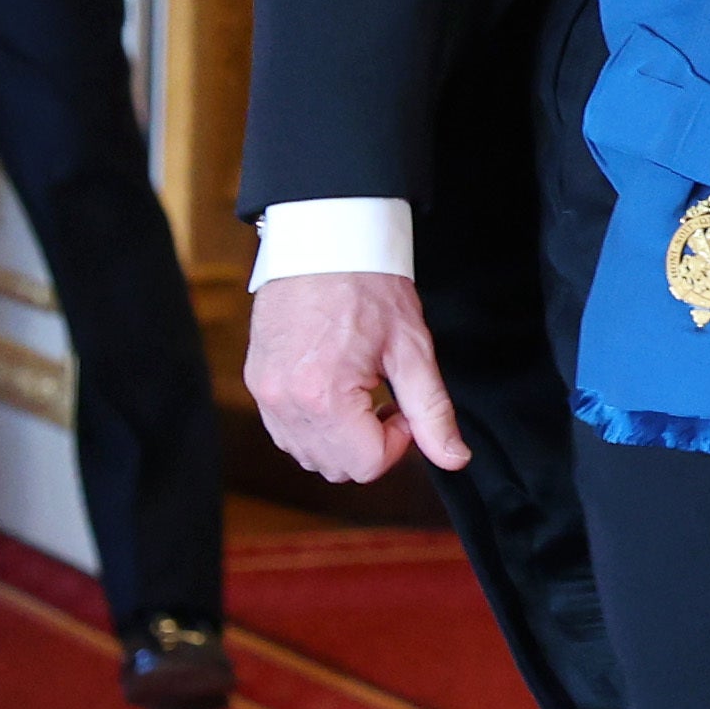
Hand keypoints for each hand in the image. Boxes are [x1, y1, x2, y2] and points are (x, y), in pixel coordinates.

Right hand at [249, 269, 467, 484]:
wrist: (322, 241)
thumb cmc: (369, 285)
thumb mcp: (412, 349)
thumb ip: (432, 410)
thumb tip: (454, 458)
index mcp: (323, 396)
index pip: (366, 465)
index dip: (397, 443)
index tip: (402, 405)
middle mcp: (284, 402)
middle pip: (336, 467)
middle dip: (370, 444)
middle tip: (386, 398)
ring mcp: (265, 394)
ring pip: (309, 455)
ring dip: (342, 439)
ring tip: (360, 392)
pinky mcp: (256, 383)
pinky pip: (287, 432)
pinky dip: (316, 427)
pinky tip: (335, 390)